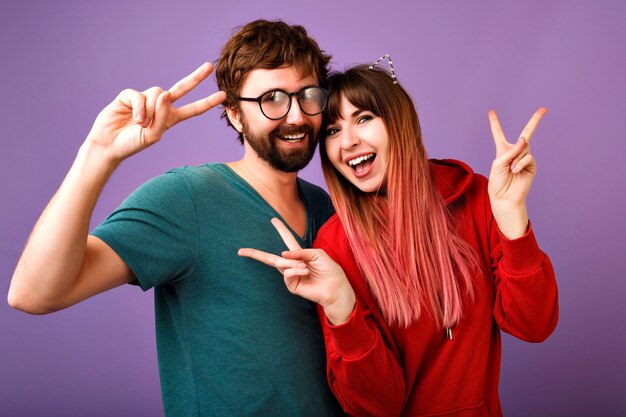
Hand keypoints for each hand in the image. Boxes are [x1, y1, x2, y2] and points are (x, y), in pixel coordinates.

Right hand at [86, 62, 225, 163]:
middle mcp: (160, 106)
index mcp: (170, 118)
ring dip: (152, 110)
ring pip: (158, 93)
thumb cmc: (132, 143)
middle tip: (209, 66)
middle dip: (196, 77)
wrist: (109, 145)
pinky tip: (135, 119)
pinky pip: (140, 95)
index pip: (192, 109)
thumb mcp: (153, 135)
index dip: (207, 103)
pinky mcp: (130, 95)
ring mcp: (145, 99)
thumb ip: (162, 117)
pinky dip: (140, 108)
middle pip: (181, 88)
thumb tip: (165, 94)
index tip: (223, 96)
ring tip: (142, 123)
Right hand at [238, 218, 355, 324]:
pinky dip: (294, 270)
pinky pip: (286, 274)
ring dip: (293, 264)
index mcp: (300, 254)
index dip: (281, 230)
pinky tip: (304, 271)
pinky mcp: (291, 285)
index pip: (288, 240)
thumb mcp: (317, 254)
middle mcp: (293, 264)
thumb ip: (300, 251)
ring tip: (306, 268)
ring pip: (281, 265)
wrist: (335, 287)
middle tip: (241, 250)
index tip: (273, 219)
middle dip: (255, 254)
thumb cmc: (330, 270)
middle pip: (270, 258)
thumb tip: (282, 254)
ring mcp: (291, 275)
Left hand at [488, 108, 546, 237]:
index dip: (495, 122)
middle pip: (527, 133)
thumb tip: (525, 139)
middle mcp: (515, 152)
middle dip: (536, 120)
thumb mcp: (498, 163)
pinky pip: (528, 157)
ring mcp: (525, 157)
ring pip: (524, 148)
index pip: (498, 133)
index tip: (491, 111)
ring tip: (511, 170)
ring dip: (515, 159)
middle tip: (544, 109)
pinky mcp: (532, 165)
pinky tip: (516, 171)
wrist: (505, 197)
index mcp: (502, 150)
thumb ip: (510, 150)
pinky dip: (520, 163)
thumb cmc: (498, 181)